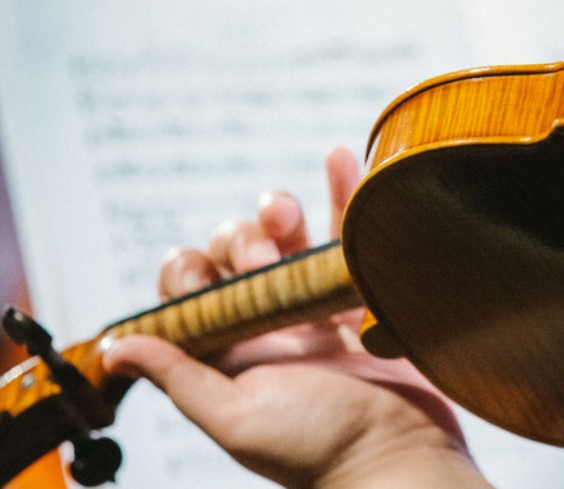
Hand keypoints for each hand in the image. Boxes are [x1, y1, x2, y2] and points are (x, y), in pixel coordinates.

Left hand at [103, 147, 491, 487]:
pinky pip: (350, 233)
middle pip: (237, 253)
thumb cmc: (319, 447)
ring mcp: (317, 306)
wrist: (399, 453)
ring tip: (287, 214)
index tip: (205, 275)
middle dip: (239, 240)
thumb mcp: (237, 418)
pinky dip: (344, 192)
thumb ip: (180, 378)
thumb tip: (117, 347)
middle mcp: (270, 323)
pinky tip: (338, 158)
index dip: (189, 269)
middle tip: (261, 261)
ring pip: (288, 236)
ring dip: (279, 211)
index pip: (191, 290)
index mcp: (231, 351)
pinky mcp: (363, 293)